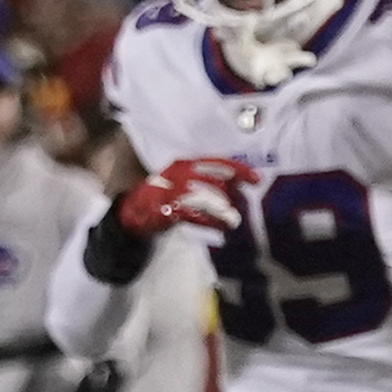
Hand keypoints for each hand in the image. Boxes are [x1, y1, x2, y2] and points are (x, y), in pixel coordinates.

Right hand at [116, 155, 256, 236]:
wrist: (134, 211)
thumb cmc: (164, 196)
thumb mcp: (184, 181)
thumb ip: (208, 182)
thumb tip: (236, 188)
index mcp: (185, 164)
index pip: (216, 162)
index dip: (239, 169)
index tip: (256, 178)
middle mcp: (181, 172)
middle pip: (215, 178)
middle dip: (234, 191)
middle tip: (247, 201)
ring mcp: (174, 190)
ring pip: (208, 198)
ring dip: (224, 212)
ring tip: (233, 221)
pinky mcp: (170, 208)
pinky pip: (196, 215)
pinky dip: (210, 222)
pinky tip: (220, 228)